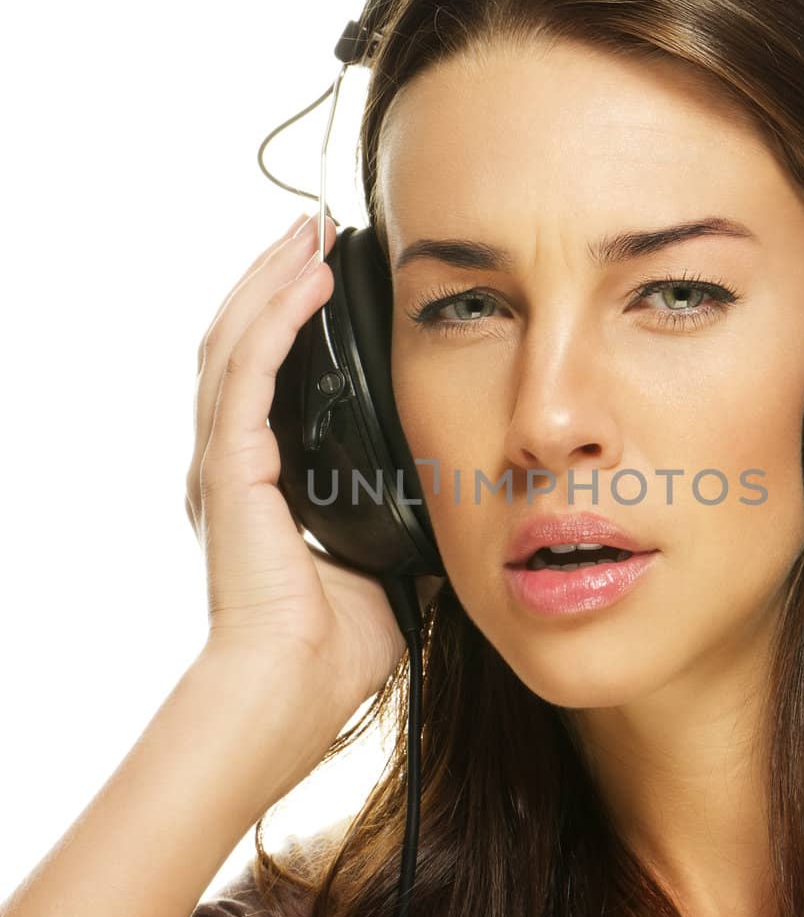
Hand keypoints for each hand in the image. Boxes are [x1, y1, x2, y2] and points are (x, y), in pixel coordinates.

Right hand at [186, 212, 444, 739]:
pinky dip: (276, 318)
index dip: (289, 318)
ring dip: (273, 281)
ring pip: (236, 341)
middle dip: (276, 279)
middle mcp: (231, 462)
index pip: (266, 375)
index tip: (328, 275)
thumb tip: (467, 491)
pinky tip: (307, 278)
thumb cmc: (336, 644)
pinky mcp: (229, 468)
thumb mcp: (389, 557)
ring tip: (310, 233)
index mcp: (263, 481)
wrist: (296, 687)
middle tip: (314, 229)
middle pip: (241, 341)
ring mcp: (223, 462)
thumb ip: (411, 516)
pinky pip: (248, 372)